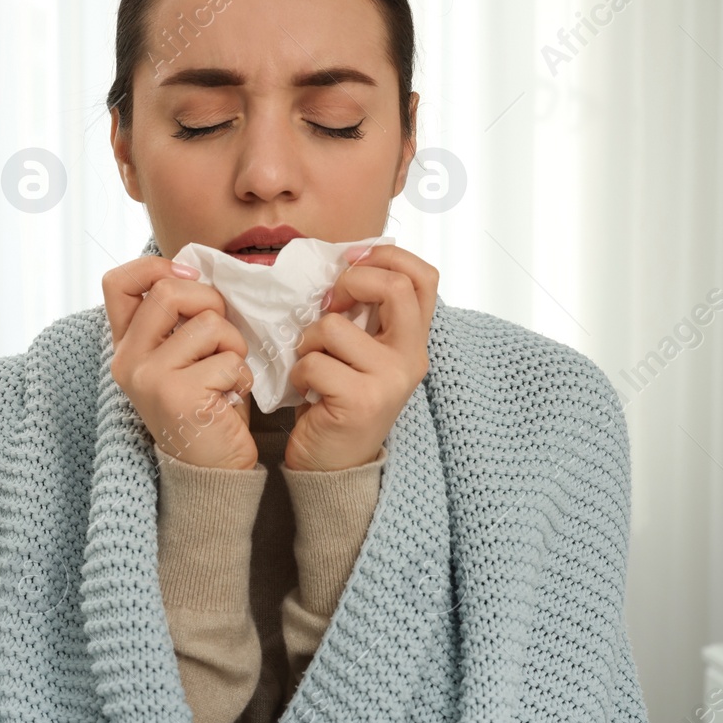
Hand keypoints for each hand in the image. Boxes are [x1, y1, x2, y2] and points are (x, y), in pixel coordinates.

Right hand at [101, 256, 259, 470]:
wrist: (211, 470)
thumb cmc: (205, 405)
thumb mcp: (181, 357)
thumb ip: (177, 320)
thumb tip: (197, 271)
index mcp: (126, 346)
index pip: (118, 283)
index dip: (155, 267)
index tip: (189, 276)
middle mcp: (128, 361)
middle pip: (169, 292)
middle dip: (211, 303)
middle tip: (221, 336)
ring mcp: (149, 378)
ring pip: (209, 325)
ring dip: (234, 347)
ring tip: (227, 376)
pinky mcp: (178, 396)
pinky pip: (229, 360)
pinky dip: (241, 378)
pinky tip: (228, 400)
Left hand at [283, 243, 437, 471]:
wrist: (335, 466)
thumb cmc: (340, 400)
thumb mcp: (363, 352)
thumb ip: (366, 313)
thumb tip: (348, 262)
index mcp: (414, 341)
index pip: (424, 277)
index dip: (387, 256)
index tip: (353, 261)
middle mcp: (411, 359)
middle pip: (394, 287)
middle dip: (350, 282)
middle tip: (330, 304)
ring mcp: (389, 380)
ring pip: (334, 327)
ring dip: (308, 340)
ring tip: (311, 363)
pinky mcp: (360, 401)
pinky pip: (313, 362)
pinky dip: (298, 373)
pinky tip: (307, 391)